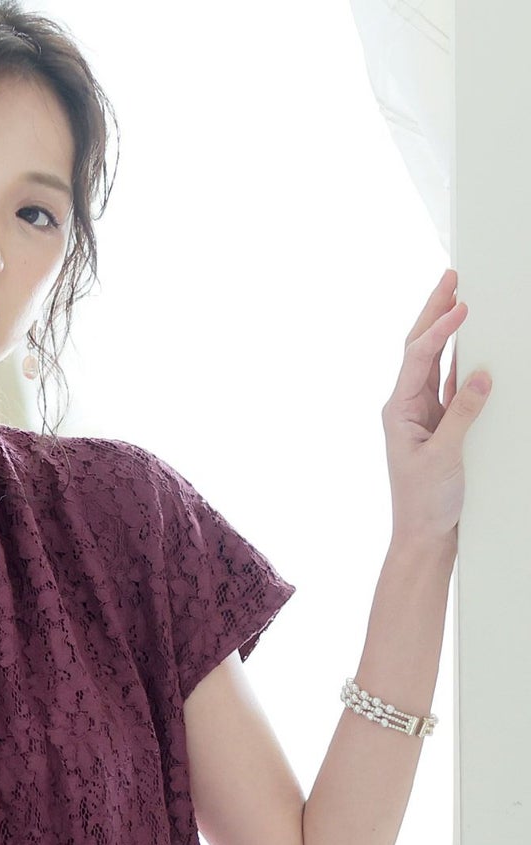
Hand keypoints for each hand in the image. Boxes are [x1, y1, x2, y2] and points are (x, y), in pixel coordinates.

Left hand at [381, 267, 491, 547]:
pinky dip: (461, 359)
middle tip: (451, 277)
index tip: (461, 304)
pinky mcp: (440, 423)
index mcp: (397, 410)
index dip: (440, 329)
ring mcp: (423, 413)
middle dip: (435, 312)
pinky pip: (450, 382)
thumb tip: (479, 376)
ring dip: (447, 329)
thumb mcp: (445, 457)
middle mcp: (406, 406)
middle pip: (420, 349)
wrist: (423, 535)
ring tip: (461, 296)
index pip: (418, 357)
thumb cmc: (425, 502)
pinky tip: (471, 341)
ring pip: (435, 361)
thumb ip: (463, 415)